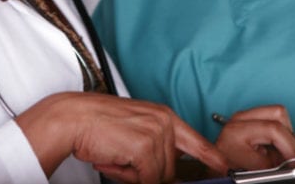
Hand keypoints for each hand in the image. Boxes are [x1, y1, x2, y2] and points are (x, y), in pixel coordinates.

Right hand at [15, 92, 227, 182]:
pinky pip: (145, 179)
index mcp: (164, 115)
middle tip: (121, 162)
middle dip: (148, 173)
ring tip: (114, 158)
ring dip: (134, 175)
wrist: (71, 117)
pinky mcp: (145, 147)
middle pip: (172, 168)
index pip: (197, 141)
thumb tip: (165, 173)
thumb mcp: (134, 129)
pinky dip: (126, 177)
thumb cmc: (96, 124)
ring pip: (158, 176)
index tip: (222, 167)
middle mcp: (164, 122)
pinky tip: (111, 160)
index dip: (211, 157)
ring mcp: (156, 134)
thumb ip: (154, 146)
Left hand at [214, 105, 294, 170]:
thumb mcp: (252, 168)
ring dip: (286, 134)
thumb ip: (275, 163)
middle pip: (278, 114)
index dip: (290, 147)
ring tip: (284, 153)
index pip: (274, 129)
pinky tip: (277, 149)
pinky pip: (272, 119)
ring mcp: (243, 117)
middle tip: (293, 157)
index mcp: (237, 130)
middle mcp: (239, 119)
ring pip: (277, 114)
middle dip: (290, 137)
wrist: (213, 170)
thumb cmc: (226, 170)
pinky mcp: (247, 120)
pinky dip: (280, 135)